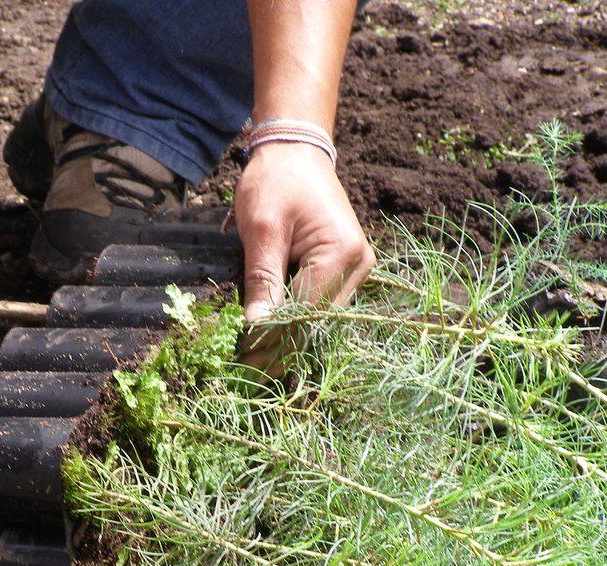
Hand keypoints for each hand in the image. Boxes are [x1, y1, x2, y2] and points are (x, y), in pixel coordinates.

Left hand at [232, 141, 374, 371]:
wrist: (296, 152)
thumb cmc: (275, 182)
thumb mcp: (261, 230)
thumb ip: (262, 280)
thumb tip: (256, 330)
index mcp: (341, 254)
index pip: (307, 313)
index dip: (277, 341)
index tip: (247, 365)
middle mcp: (359, 266)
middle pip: (318, 322)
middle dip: (283, 347)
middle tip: (249, 373)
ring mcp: (357, 270)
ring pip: (321, 319)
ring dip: (290, 337)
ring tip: (257, 360)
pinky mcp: (346, 271)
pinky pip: (321, 305)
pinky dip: (296, 320)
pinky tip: (272, 336)